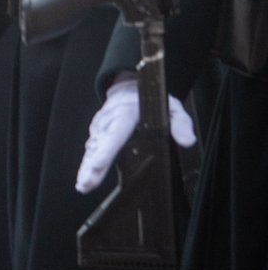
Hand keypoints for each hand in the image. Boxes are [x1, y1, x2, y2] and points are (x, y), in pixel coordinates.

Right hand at [75, 77, 196, 192]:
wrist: (128, 85)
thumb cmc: (149, 98)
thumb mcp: (172, 107)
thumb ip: (180, 122)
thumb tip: (186, 140)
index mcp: (126, 113)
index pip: (115, 134)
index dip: (106, 152)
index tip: (98, 165)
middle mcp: (110, 120)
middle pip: (100, 145)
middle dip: (92, 166)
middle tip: (86, 184)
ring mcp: (101, 125)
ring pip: (93, 148)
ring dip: (87, 166)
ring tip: (83, 184)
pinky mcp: (97, 131)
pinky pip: (91, 147)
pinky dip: (86, 161)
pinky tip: (84, 176)